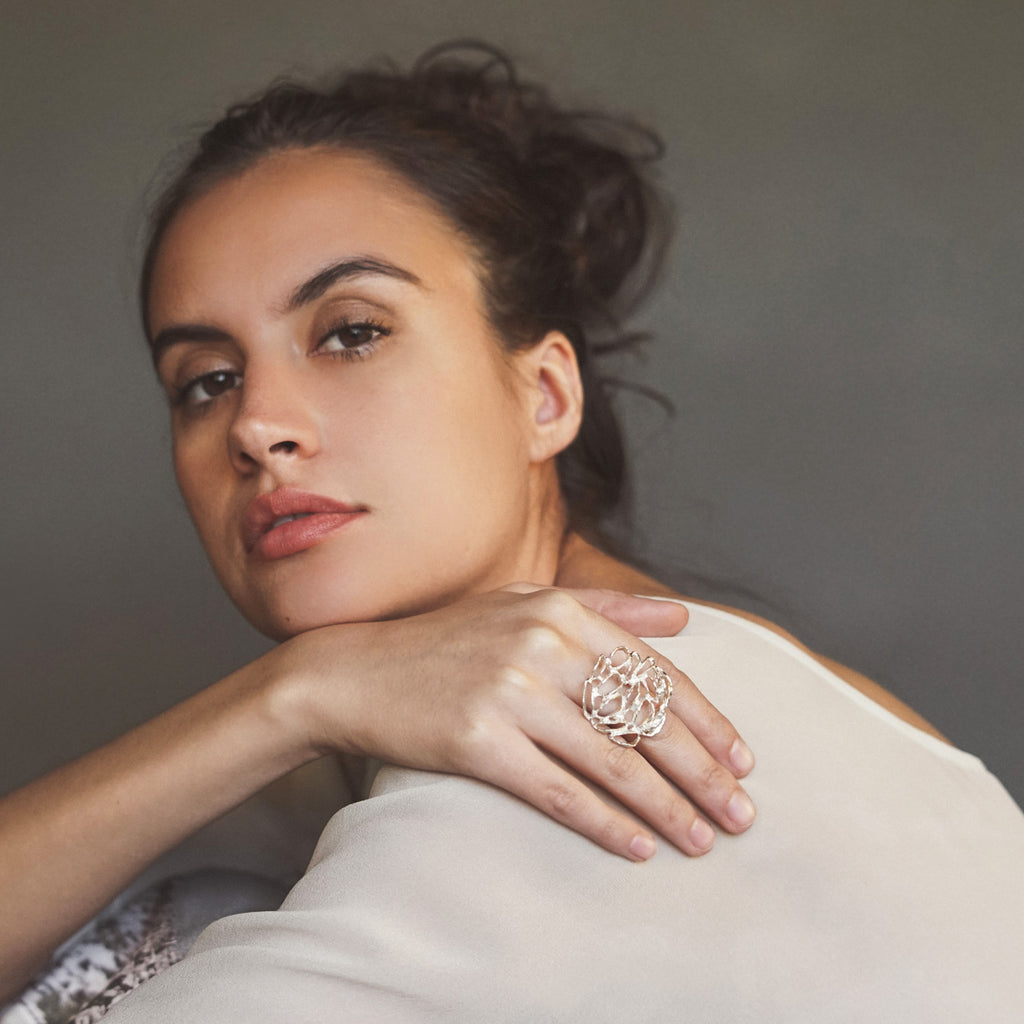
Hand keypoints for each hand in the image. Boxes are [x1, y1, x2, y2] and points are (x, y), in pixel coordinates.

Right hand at [274, 586, 754, 859]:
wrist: (356, 672)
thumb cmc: (447, 642)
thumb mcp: (524, 605)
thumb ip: (607, 608)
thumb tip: (682, 619)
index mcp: (561, 610)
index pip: (656, 674)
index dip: (708, 722)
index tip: (742, 761)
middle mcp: (542, 645)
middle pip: (646, 719)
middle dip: (703, 772)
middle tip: (742, 814)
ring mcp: (510, 691)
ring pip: (612, 761)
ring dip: (666, 808)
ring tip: (703, 840)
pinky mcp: (480, 740)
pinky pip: (560, 791)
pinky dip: (606, 824)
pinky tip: (638, 847)